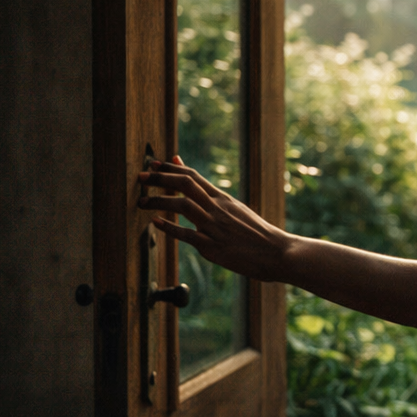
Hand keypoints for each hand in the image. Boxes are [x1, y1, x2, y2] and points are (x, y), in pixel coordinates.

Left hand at [138, 156, 293, 281]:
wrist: (276, 252)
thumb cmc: (256, 233)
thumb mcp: (235, 209)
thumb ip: (213, 197)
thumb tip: (200, 187)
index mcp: (223, 199)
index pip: (192, 176)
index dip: (169, 169)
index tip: (152, 164)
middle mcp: (217, 209)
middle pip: (184, 184)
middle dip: (159, 178)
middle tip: (140, 177)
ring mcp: (215, 227)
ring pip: (183, 205)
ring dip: (159, 200)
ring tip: (142, 201)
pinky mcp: (213, 247)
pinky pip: (187, 234)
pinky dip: (170, 227)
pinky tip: (156, 223)